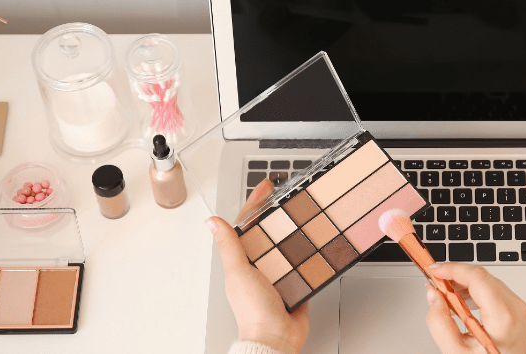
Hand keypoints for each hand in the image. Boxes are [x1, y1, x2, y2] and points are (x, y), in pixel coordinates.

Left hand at [206, 179, 309, 353]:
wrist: (276, 337)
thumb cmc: (252, 310)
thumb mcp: (238, 272)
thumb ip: (228, 245)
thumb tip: (211, 221)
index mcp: (242, 260)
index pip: (247, 225)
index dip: (255, 204)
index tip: (265, 187)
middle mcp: (259, 265)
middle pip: (269, 231)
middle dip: (277, 212)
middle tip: (288, 194)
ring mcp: (278, 274)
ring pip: (287, 245)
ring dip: (294, 229)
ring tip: (303, 211)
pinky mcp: (296, 282)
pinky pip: (303, 263)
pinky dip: (308, 252)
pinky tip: (314, 241)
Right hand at [425, 263, 525, 353]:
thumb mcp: (458, 353)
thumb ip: (439, 323)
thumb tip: (433, 297)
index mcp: (503, 317)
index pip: (476, 277)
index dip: (451, 269)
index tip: (434, 270)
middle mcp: (516, 308)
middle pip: (482, 277)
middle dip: (455, 275)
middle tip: (435, 282)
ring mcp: (520, 309)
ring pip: (488, 282)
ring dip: (465, 283)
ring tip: (445, 295)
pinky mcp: (519, 313)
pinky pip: (495, 292)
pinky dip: (476, 292)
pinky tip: (462, 303)